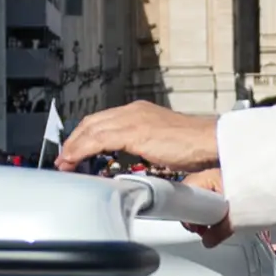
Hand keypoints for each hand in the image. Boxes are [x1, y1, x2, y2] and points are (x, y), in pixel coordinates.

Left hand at [54, 102, 222, 179]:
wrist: (211, 142)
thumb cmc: (195, 147)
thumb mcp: (162, 146)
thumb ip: (144, 150)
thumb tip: (133, 164)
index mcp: (140, 112)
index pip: (103, 121)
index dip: (85, 136)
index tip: (75, 151)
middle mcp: (134, 111)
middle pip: (92, 122)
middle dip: (74, 140)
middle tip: (64, 158)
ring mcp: (133, 119)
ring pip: (91, 129)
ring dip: (74, 147)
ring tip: (65, 163)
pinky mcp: (134, 131)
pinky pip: (98, 139)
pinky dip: (82, 150)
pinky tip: (75, 160)